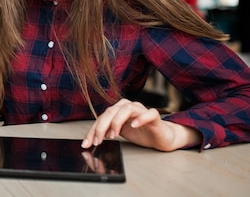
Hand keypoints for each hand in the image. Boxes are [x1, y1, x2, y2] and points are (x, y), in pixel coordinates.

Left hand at [82, 98, 200, 151]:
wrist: (162, 137)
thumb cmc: (141, 134)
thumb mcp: (120, 133)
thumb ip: (107, 133)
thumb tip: (90, 141)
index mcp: (118, 109)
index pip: (102, 117)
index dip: (93, 130)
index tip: (87, 143)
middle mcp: (129, 107)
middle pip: (111, 111)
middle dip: (101, 127)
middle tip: (98, 141)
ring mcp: (142, 110)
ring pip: (127, 108)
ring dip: (117, 121)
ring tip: (113, 135)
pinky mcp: (155, 116)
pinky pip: (149, 113)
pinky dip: (141, 118)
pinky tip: (134, 125)